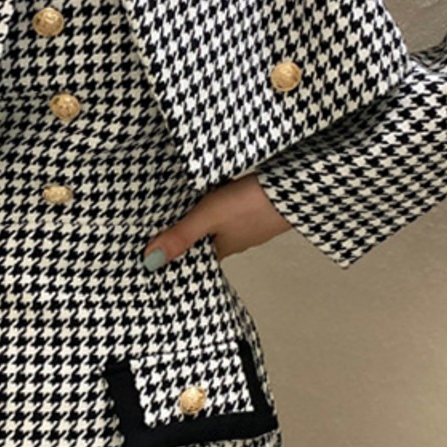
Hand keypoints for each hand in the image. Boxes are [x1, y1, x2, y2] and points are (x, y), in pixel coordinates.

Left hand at [142, 173, 291, 267]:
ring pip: (216, 224)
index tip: (154, 256)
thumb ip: (181, 236)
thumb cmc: (255, 204)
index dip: (174, 258)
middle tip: (161, 227)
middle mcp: (234, 240)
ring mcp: (247, 224)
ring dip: (202, 217)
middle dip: (185, 235)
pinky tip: (212, 191)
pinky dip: (218, 203)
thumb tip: (151, 261)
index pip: (192, 261)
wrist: (296, 185)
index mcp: (221, 250)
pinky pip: (230, 209)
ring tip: (181, 207)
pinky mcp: (256, 205)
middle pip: (202, 241)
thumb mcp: (209, 217)